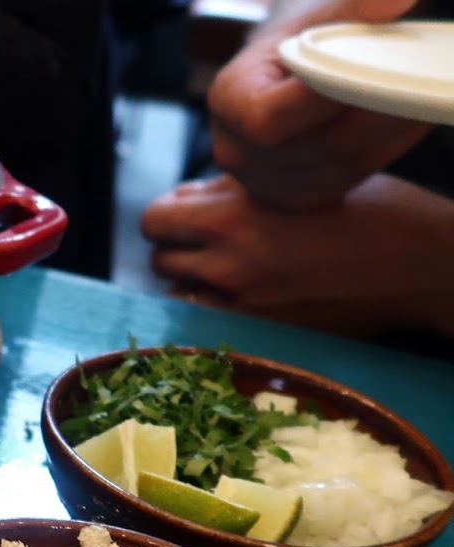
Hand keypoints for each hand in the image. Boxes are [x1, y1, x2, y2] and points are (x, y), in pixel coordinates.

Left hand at [141, 173, 453, 337]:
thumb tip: (193, 197)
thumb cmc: (373, 210)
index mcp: (234, 215)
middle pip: (161, 257)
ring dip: (191, 280)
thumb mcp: (300, 181)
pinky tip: (240, 295)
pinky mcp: (265, 332)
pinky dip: (214, 308)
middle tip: (206, 239)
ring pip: (179, 294)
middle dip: (177, 245)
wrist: (424, 262)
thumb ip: (238, 190)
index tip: (188, 211)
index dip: (170, 212)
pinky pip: (209, 323)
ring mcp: (245, 304)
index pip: (156, 217)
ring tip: (223, 267)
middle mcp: (230, 262)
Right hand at [207, 0, 430, 210]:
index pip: (271, 117)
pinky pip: (351, 177)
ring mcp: (266, 182)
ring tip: (424, 95)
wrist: (279, 72)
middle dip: (377, 113)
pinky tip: (410, 119)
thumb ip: (353, 7)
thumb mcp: (317, 12)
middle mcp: (237, 151)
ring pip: (345, 164)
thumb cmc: (297, 38)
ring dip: (393, 132)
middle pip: (321, 144)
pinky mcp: (300, 197)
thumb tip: (395, 4)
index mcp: (228, 101)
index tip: (379, 73)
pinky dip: (388, 148)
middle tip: (423, 83)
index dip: (327, 99)